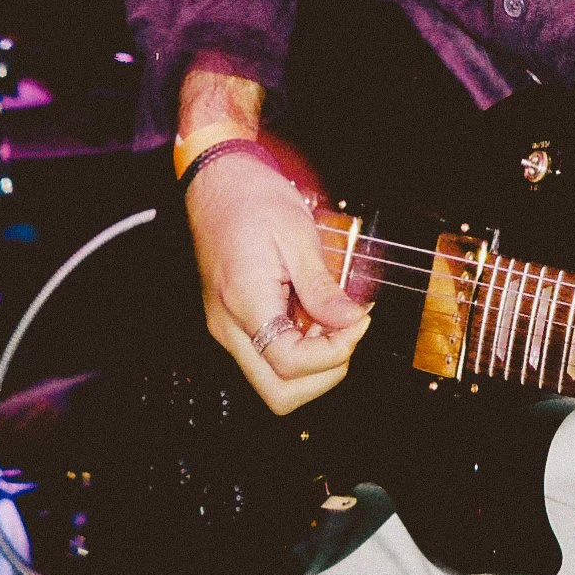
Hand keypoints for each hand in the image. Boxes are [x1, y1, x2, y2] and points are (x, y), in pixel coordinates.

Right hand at [186, 151, 371, 414]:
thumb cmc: (251, 198)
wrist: (216, 181)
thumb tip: (351, 321)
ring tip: (333, 320)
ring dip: (313, 364)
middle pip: (279, 393)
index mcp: (244, 302)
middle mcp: (229, 326)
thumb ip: (322, 287)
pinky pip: (267, 356)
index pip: (290, 364)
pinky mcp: (233, 322)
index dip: (334, 352)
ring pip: (273, 382)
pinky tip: (315, 316)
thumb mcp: (297, 234)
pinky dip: (299, 349)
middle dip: (324, 373)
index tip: (358, 322)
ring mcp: (227, 327)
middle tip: (348, 332)